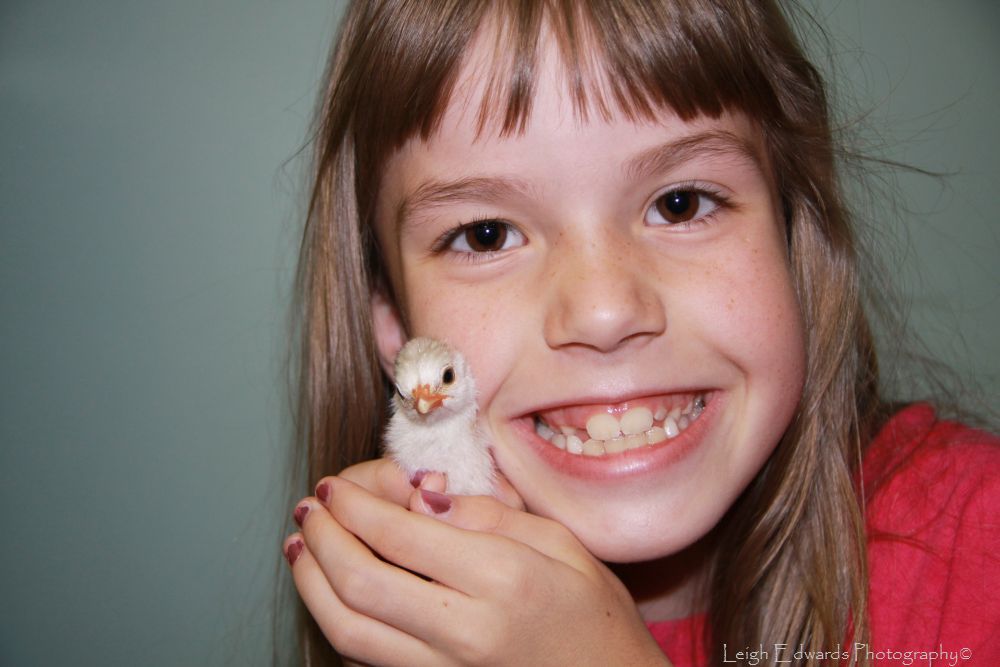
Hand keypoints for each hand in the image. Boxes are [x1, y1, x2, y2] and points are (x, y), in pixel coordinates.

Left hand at [284, 472, 671, 665]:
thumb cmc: (594, 613)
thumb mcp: (561, 543)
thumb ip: (488, 515)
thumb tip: (421, 497)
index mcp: (503, 580)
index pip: (401, 534)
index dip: (355, 505)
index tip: (335, 485)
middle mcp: (466, 632)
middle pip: (361, 584)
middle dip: (322, 538)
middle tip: (310, 507)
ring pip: (349, 631)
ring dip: (311, 584)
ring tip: (301, 546)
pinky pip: (367, 661)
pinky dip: (337, 624)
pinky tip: (329, 593)